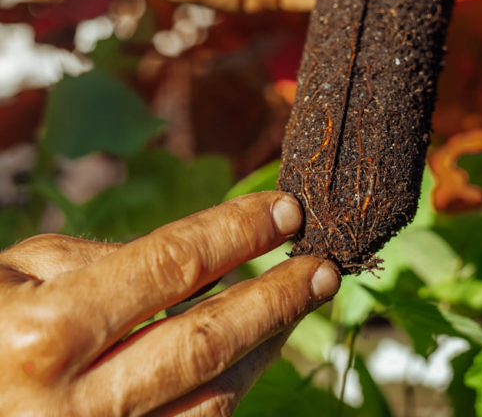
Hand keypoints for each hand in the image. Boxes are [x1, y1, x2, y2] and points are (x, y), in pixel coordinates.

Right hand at [0, 192, 339, 415]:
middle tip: (324, 266)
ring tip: (300, 304)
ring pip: (212, 399)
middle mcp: (73, 405)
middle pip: (207, 339)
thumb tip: (198, 253)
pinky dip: (230, 392)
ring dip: (267, 346)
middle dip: (278, 297)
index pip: (173, 266)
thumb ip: (103, 260)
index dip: (239, 232)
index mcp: (48, 333)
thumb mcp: (20, 276)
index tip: (287, 210)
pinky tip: (253, 356)